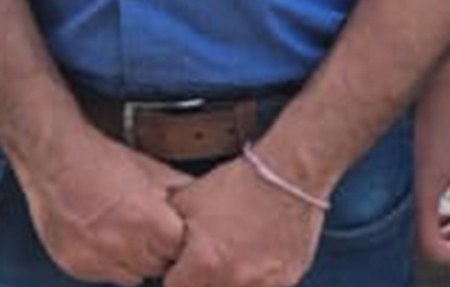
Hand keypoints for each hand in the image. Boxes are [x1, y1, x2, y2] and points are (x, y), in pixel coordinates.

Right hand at [17, 132, 192, 286]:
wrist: (54, 160)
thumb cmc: (103, 160)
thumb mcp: (152, 169)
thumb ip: (181, 191)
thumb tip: (207, 201)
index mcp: (146, 220)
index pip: (180, 250)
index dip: (179, 238)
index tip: (175, 230)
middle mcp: (120, 245)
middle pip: (158, 266)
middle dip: (159, 251)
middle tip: (151, 229)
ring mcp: (95, 259)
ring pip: (132, 276)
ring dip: (135, 260)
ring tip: (128, 233)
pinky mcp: (75, 266)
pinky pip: (104, 275)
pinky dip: (109, 262)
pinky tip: (106, 238)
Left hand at [165, 157, 327, 286]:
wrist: (290, 173)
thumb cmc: (242, 183)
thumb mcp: (190, 199)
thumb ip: (168, 230)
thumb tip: (159, 244)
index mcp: (205, 263)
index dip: (177, 278)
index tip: (183, 269)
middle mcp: (233, 280)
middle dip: (202, 281)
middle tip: (210, 261)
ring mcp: (262, 284)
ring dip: (229, 282)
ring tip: (234, 260)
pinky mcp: (286, 281)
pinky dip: (257, 281)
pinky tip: (256, 259)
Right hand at [414, 62, 449, 264]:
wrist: (434, 94)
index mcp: (427, 195)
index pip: (431, 245)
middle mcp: (415, 193)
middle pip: (425, 238)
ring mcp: (413, 183)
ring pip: (423, 222)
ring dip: (445, 225)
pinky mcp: (415, 174)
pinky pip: (424, 205)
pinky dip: (438, 209)